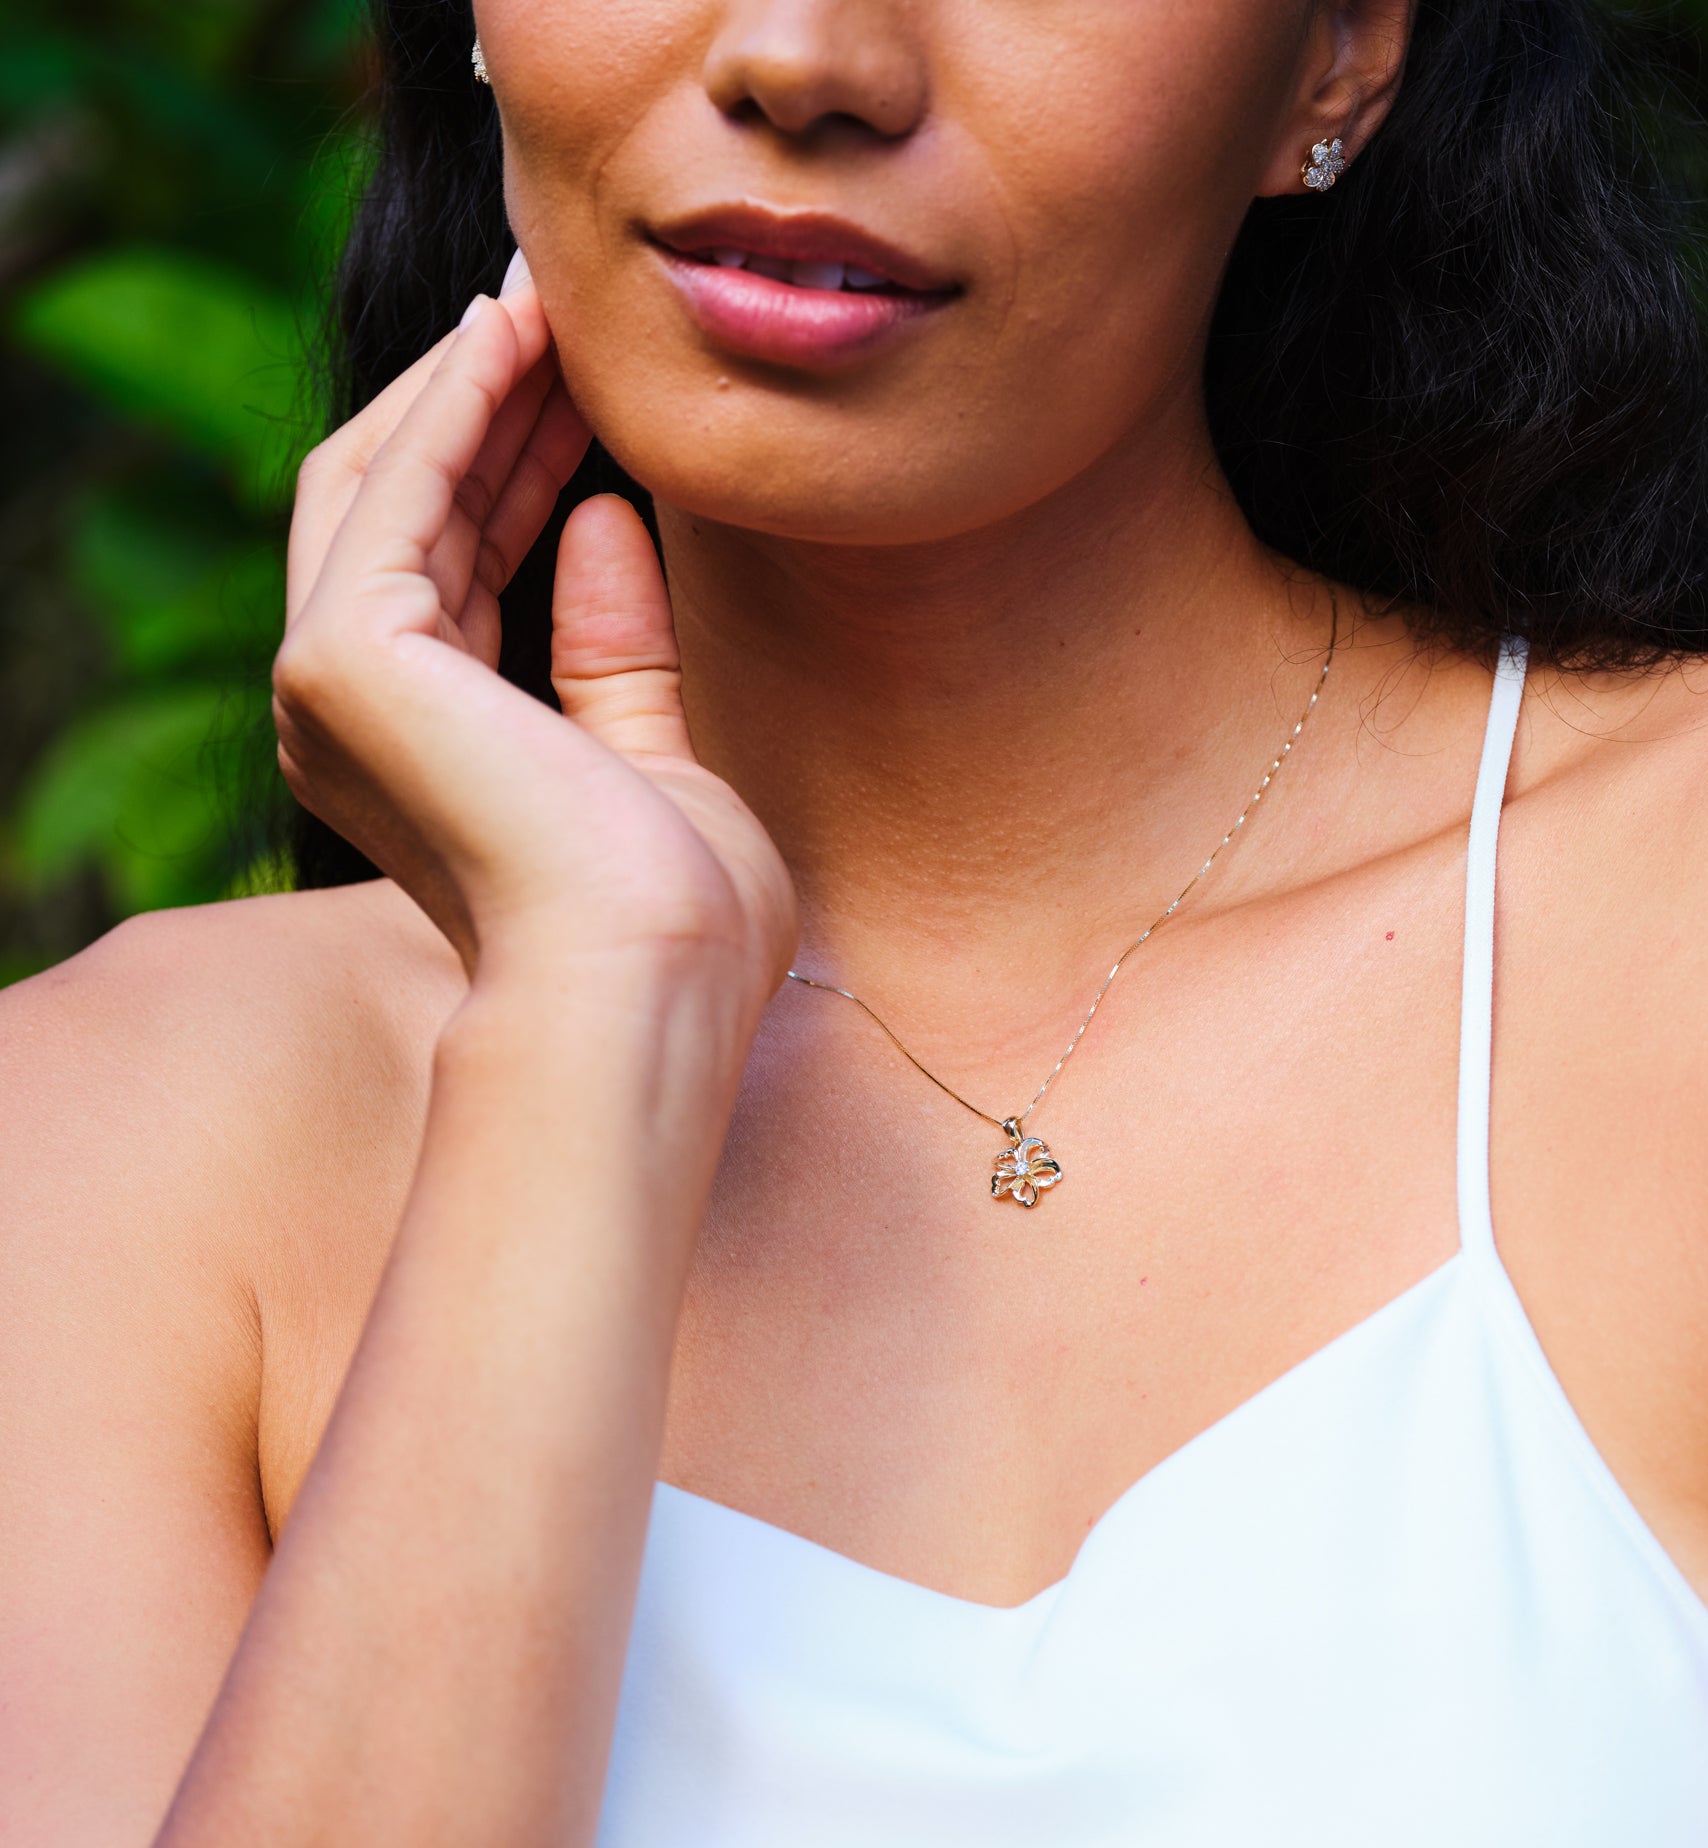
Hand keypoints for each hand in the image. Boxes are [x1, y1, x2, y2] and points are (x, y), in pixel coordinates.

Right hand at [273, 255, 796, 1010]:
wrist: (653, 988)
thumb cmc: (678, 920)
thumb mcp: (655, 760)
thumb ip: (616, 651)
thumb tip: (609, 518)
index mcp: (419, 753)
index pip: (454, 569)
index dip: (516, 464)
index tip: (584, 385)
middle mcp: (347, 720)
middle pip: (405, 511)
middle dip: (487, 407)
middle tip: (563, 309)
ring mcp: (328, 690)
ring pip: (386, 485)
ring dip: (470, 386)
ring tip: (549, 297)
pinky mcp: (344, 659)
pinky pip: (398, 491)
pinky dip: (457, 408)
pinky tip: (517, 338)